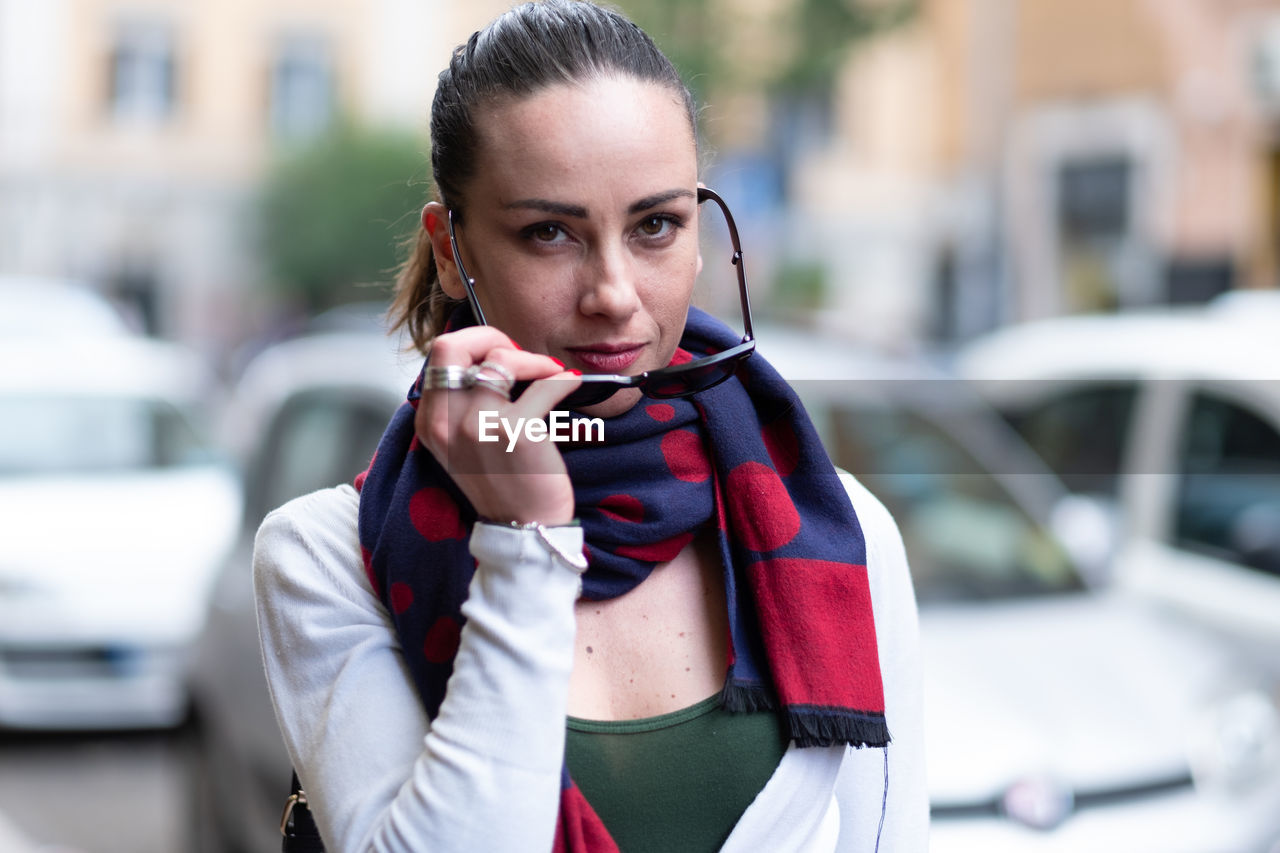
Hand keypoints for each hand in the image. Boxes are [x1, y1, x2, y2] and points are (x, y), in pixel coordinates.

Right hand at [413, 326, 581, 525]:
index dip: (473, 344)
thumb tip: (493, 357)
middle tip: (519, 352)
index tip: (499, 355)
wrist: (524, 529)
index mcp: (431, 422)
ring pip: (500, 358)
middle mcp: (446, 423)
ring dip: (533, 358)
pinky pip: (545, 384)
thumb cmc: (504, 482)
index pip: (438, 355)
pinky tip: (571, 384)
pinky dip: (563, 378)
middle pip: (453, 345)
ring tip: (550, 372)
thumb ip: (463, 405)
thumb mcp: (464, 445)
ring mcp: (479, 427)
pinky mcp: (516, 433)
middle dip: (490, 336)